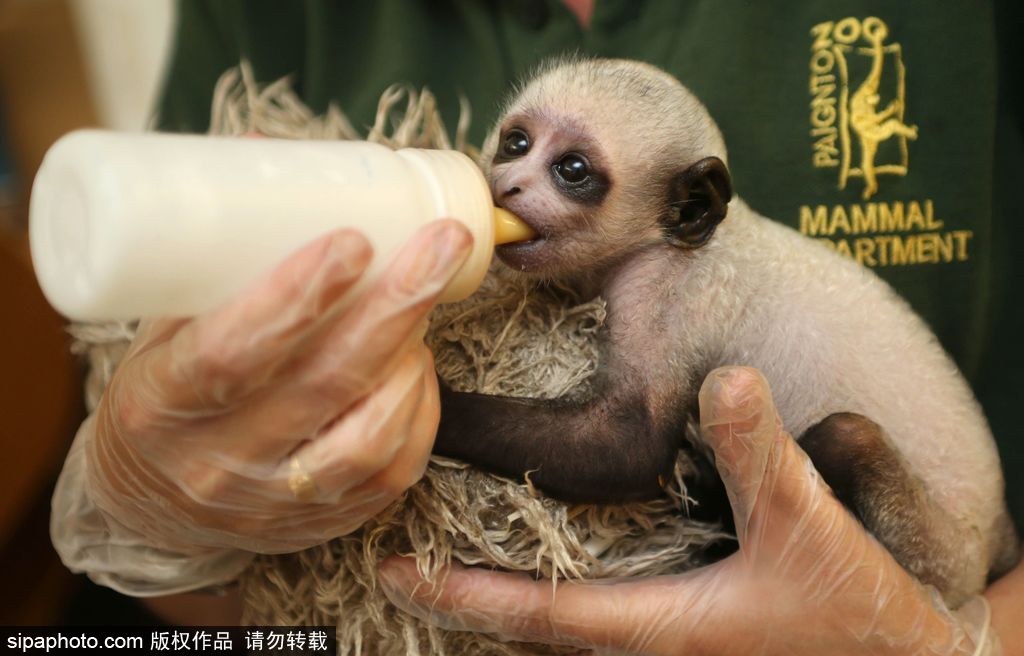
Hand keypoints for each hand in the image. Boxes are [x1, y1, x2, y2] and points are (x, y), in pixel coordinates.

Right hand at [55, 220, 470, 573]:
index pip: (230, 351)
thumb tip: (272, 148)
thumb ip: (216, 252)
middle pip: (322, 384)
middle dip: (395, 304)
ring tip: (424, 301)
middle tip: (440, 243)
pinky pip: (392, 471)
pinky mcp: (322, 524)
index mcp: (159, 401)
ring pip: (367, 437)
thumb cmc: (164, 390)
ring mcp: (274, 501)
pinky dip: (421, 409)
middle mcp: (216, 461)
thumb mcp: (164, 323)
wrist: (148, 500)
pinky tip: (420, 364)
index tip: (353, 239)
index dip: (297, 295)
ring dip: (411, 357)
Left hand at [379, 366, 999, 654]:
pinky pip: (601, 623)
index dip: (465, 597)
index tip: (399, 578)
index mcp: (659, 626)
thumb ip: (764, 458)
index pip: (538, 614)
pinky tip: (557, 568)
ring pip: (563, 632)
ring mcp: (666, 644)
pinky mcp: (687, 633)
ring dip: (506, 603)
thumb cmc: (855, 616)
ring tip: (455, 566)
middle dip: (466, 604)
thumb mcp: (809, 529)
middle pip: (533, 630)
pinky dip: (557, 601)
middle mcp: (648, 644)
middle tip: (402, 571)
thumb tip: (727, 383)